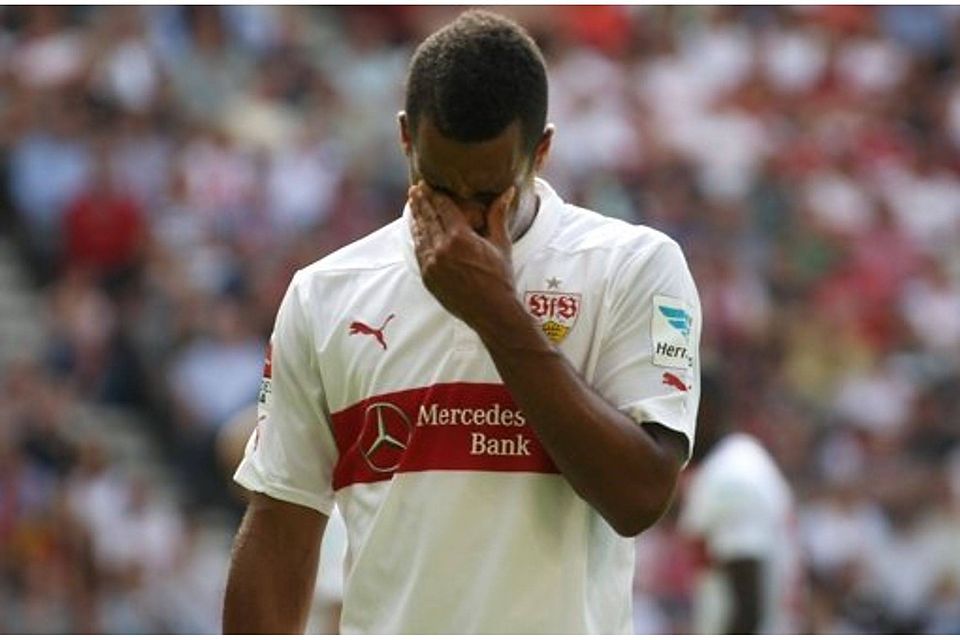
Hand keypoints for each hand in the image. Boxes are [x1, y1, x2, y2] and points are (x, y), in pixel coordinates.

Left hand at [409, 182, 517, 329]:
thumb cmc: (500, 278)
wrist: (492, 312)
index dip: (435, 195)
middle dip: (422, 201)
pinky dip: (416, 237)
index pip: (443, 208)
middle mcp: (442, 249)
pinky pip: (418, 251)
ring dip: (416, 217)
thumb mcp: (501, 244)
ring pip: (420, 234)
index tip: (429, 184)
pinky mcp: (427, 277)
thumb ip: (498, 215)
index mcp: (460, 237)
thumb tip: (508, 191)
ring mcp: (432, 264)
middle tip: (416, 188)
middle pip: (428, 218)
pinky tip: (415, 229)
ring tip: (413, 203)